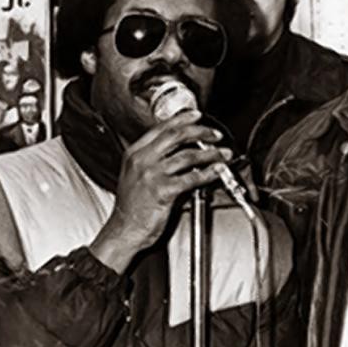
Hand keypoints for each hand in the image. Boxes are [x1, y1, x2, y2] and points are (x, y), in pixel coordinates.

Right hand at [90, 110, 231, 272]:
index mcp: (135, 153)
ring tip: (222, 154)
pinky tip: (217, 171)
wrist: (125, 230)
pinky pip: (191, 178)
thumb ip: (154, 160)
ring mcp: (152, 175)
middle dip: (200, 132)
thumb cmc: (132, 207)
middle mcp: (142, 160)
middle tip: (215, 134)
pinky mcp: (163, 191)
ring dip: (210, 153)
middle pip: (176, 136)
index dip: (182, 120)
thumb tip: (180, 151)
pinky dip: (208, 173)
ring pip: (187, 155)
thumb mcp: (136, 175)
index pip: (162, 129)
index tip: (197, 116)